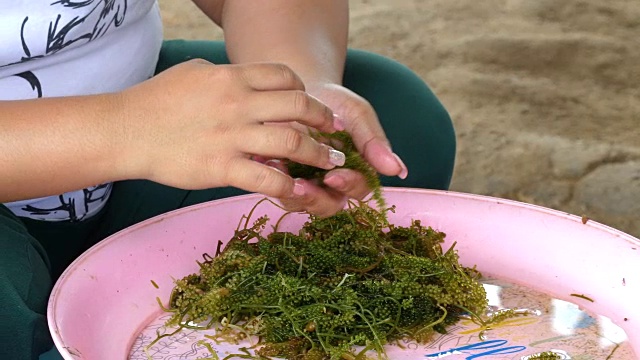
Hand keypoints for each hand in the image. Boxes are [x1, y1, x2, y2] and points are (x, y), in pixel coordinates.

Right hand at [117, 59, 344, 198]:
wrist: (124, 131)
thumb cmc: (155, 101)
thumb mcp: (194, 73)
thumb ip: (226, 77)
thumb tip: (247, 81)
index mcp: (231, 77)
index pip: (285, 77)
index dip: (305, 90)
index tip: (312, 106)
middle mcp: (237, 104)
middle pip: (299, 106)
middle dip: (324, 120)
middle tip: (335, 132)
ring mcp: (231, 137)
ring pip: (291, 143)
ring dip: (318, 154)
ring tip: (331, 162)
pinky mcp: (221, 168)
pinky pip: (267, 178)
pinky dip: (289, 186)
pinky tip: (299, 190)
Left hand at [276, 82, 407, 215]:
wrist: (301, 90)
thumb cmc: (336, 103)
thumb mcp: (357, 115)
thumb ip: (374, 142)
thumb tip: (399, 170)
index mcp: (356, 172)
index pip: (358, 189)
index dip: (347, 186)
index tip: (334, 176)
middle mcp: (330, 184)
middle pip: (328, 206)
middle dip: (316, 199)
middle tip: (303, 187)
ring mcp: (304, 183)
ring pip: (300, 203)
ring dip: (291, 193)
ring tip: (280, 173)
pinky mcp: (280, 177)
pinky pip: (277, 187)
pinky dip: (272, 178)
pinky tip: (266, 162)